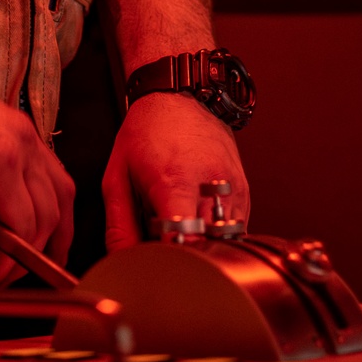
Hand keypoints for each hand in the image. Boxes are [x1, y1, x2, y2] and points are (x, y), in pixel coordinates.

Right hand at [0, 54, 74, 286]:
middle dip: (30, 261)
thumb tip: (5, 200)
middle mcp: (18, 149)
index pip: (63, 190)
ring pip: (18, 240)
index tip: (53, 256)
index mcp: (24, 134)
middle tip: (6, 279)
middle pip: (47, 220)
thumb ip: (4, 154)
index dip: (62, 231)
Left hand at [102, 92, 248, 249]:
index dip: (170, 259)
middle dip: (185, 257)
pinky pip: (235, 231)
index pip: (183, 237)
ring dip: (202, 246)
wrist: (180, 97)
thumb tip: (127, 263)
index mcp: (175, 181)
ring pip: (224, 243)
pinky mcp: (245, 192)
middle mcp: (210, 184)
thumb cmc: (148, 131)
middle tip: (165, 247)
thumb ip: (119, 226)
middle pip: (204, 246)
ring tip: (182, 228)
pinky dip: (216, 235)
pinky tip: (198, 219)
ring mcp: (233, 188)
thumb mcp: (117, 176)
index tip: (158, 263)